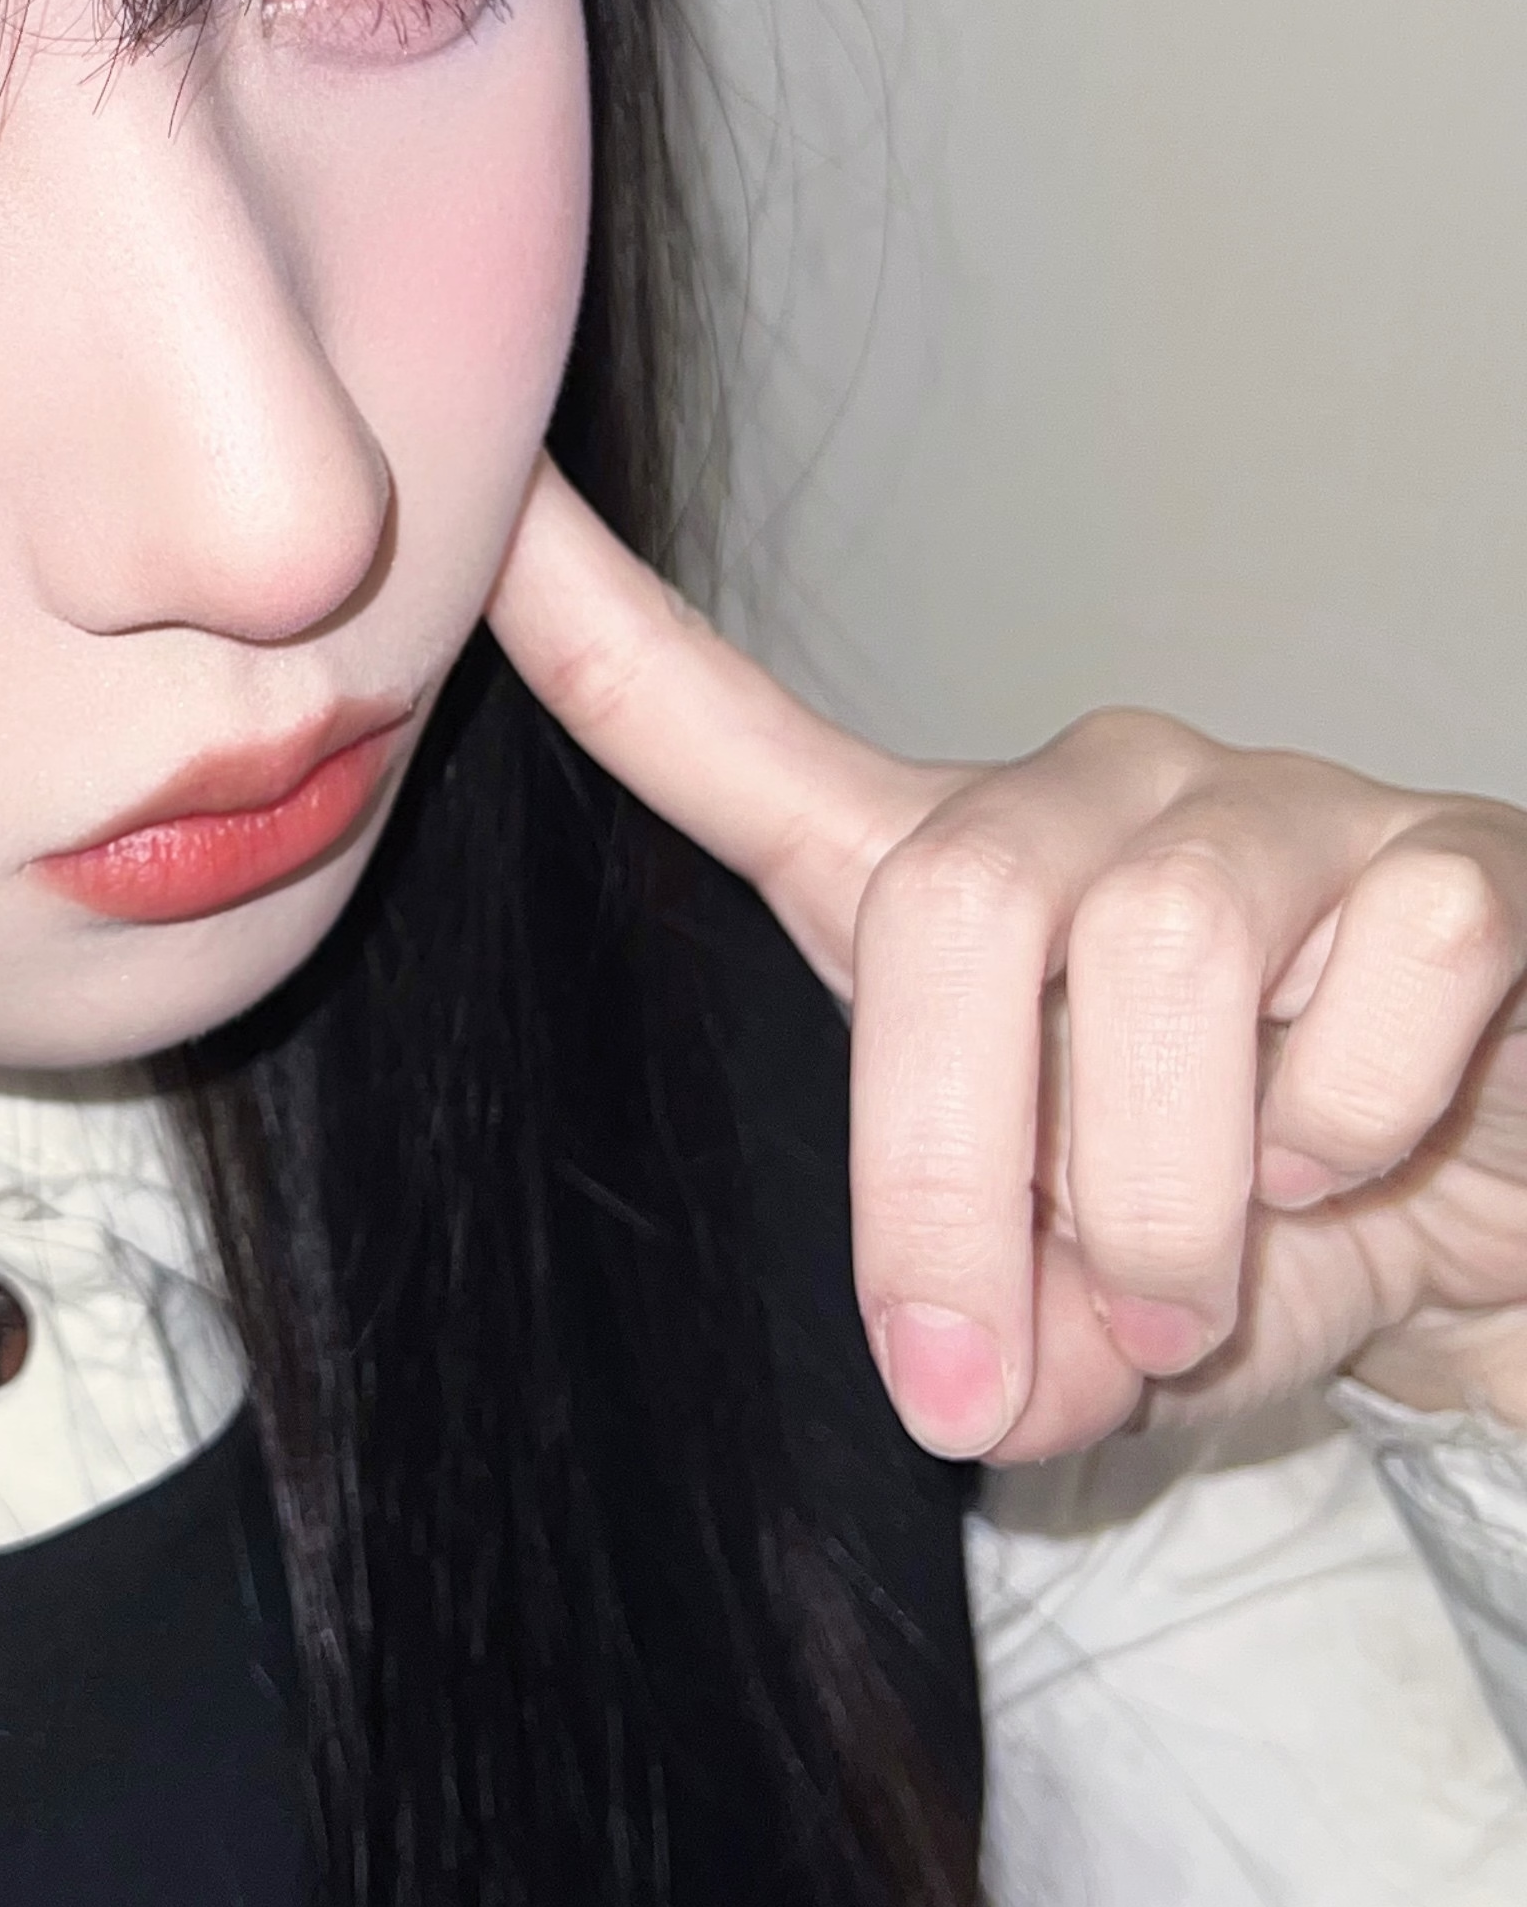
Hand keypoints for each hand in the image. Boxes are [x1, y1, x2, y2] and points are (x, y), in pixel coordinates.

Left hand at [487, 458, 1526, 1461]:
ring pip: (1166, 949)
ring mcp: (1279, 808)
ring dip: (1165, 1191)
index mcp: (948, 884)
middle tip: (1001, 1368)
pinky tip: (1365, 1151)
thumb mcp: (1086, 1318)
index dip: (598, 632)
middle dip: (942, 1175)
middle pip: (949, 903)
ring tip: (1199, 1286)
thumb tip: (990, 1387)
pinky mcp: (1455, 856)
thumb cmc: (1263, 1226)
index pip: (733, 738)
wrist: (1511, 1223)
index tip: (483, 520)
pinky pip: (1383, 970)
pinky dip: (1356, 1122)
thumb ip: (1004, 1335)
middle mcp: (1094, 803)